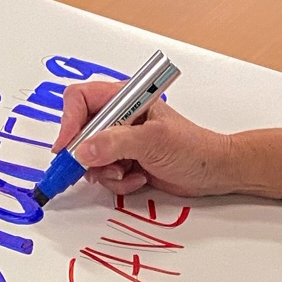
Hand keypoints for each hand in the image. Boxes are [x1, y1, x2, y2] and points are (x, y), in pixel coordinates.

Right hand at [54, 83, 280, 198]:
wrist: (213, 171)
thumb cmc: (194, 148)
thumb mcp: (153, 141)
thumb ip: (115, 143)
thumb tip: (85, 150)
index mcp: (126, 99)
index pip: (80, 100)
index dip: (69, 122)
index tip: (68, 147)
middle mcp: (119, 117)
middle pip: (79, 131)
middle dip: (87, 155)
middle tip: (99, 167)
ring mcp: (120, 140)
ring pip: (89, 158)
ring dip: (105, 172)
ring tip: (128, 172)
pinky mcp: (124, 161)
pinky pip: (103, 174)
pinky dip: (117, 182)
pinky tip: (139, 178)